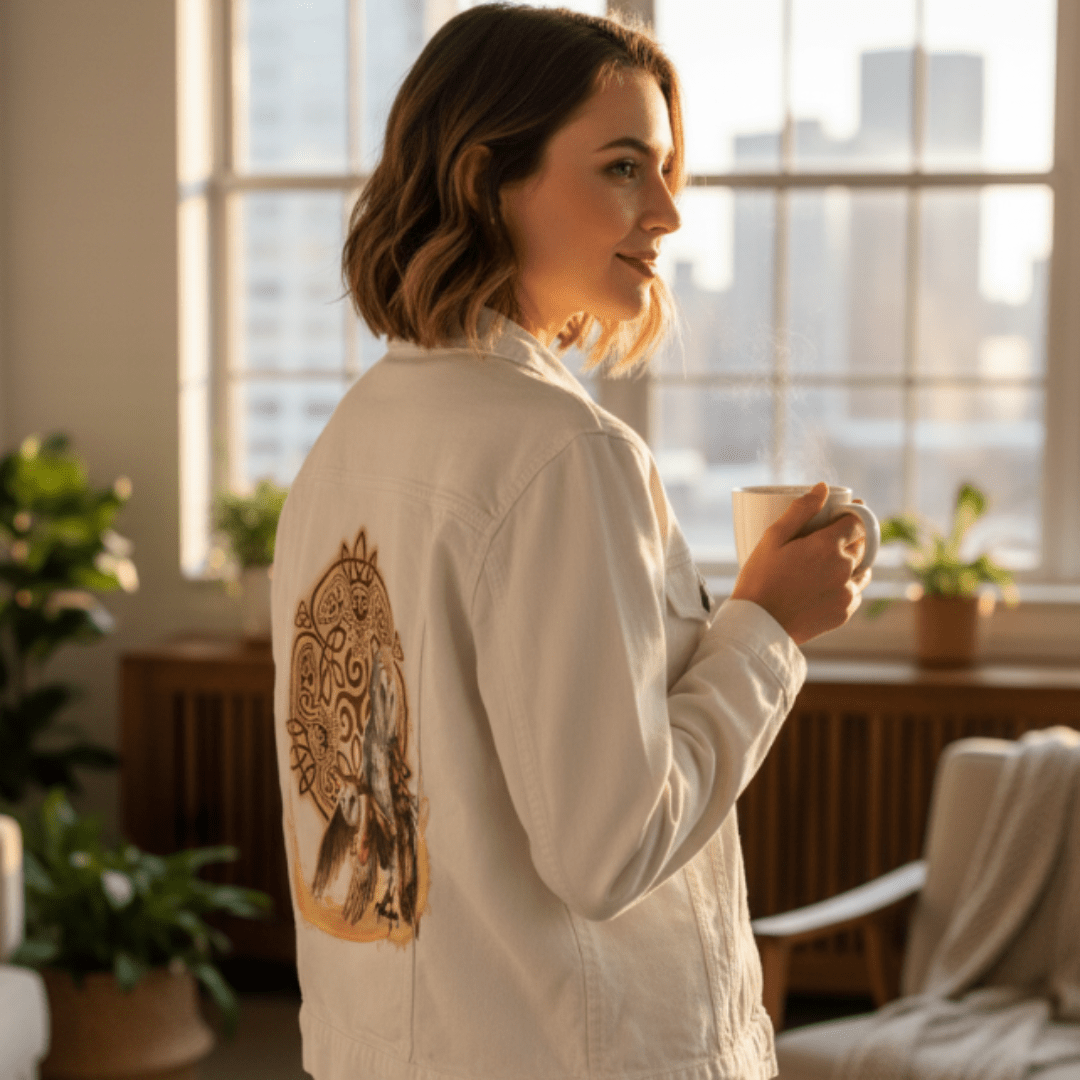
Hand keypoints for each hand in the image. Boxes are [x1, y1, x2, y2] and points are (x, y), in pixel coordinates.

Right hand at [730, 482, 872, 645]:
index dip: (854, 513)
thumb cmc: (760, 578)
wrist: (758, 624)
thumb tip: (823, 487)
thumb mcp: (773, 537)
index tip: (846, 511)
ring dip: (853, 562)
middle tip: (830, 538)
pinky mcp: (845, 612)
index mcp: (828, 545)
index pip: (857, 521)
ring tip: (830, 564)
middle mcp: (845, 568)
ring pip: (863, 570)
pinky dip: (846, 586)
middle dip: (852, 537)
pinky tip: (826, 586)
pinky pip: (855, 593)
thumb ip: (801, 509)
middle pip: (863, 544)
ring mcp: (847, 593)